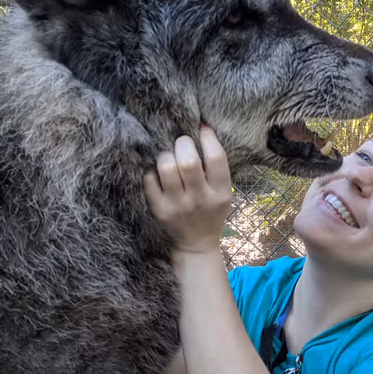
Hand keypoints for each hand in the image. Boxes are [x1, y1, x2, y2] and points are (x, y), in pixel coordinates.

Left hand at [143, 127, 232, 254]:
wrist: (196, 243)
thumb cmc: (211, 210)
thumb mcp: (223, 192)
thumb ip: (215, 168)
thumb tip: (201, 130)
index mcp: (220, 192)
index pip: (216, 158)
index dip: (208, 138)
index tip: (202, 130)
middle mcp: (199, 199)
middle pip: (188, 161)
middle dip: (183, 144)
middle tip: (182, 144)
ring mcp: (177, 205)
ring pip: (166, 167)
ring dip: (166, 155)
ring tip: (170, 157)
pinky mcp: (158, 209)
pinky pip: (149, 179)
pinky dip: (152, 171)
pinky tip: (159, 172)